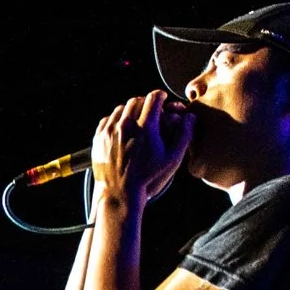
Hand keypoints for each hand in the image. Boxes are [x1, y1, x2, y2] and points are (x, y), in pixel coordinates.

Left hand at [91, 91, 192, 205]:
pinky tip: (122, 127)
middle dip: (145, 102)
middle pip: (136, 100)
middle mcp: (125, 126)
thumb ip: (184, 135)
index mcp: (145, 128)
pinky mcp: (98, 138)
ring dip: (130, 110)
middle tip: (150, 108)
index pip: (153, 98)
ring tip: (137, 118)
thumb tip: (190, 117)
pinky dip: (116, 119)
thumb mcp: (172, 159)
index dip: (160, 96)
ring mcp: (109, 131)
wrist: (119, 193)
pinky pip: (107, 119)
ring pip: (120, 109)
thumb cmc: (148, 178)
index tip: (162, 98)